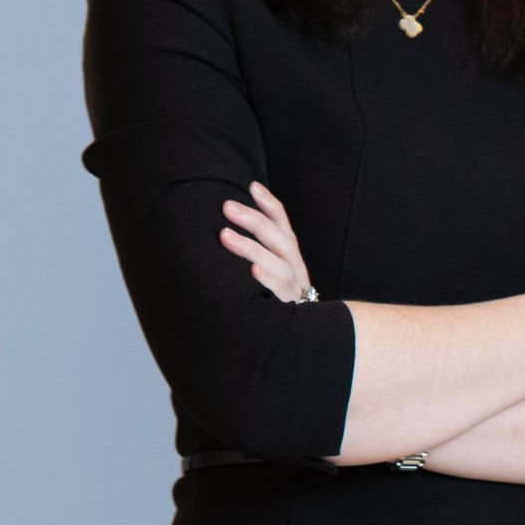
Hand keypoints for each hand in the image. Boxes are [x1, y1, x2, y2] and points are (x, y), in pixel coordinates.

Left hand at [219, 181, 313, 301]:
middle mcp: (293, 268)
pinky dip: (267, 280)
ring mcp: (291, 288)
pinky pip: (278, 292)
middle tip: (227, 206)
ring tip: (225, 235)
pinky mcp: (286, 309)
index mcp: (290, 256)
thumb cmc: (276, 297)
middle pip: (279, 239)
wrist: (299, 338)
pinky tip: (253, 271)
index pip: (283, 225)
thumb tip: (230, 224)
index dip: (270, 205)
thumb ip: (261, 249)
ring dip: (250, 247)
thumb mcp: (274, 271)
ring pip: (277, 263)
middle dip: (253, 220)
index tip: (252, 186)